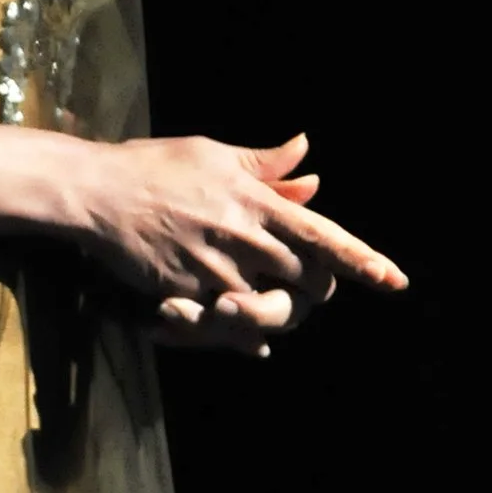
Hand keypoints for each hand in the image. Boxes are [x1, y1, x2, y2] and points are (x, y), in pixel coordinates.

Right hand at [82, 131, 405, 335]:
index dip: (362, 260)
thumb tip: (311, 166)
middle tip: (303, 288)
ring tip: (260, 305)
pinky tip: (247, 338)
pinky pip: (224, 328)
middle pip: (303, 281)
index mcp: (253, 201)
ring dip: (271, 313)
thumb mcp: (213, 154)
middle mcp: (241, 237)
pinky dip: (240, 336)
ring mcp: (213, 269)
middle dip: (312, 290)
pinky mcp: (184, 293)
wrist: (96, 193)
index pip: (323, 235)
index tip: (395, 281)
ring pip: (266, 309)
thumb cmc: (154, 167)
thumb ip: (265, 167)